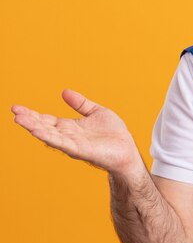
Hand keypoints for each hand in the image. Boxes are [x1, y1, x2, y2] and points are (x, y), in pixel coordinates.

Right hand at [11, 89, 142, 174]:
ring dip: (35, 128)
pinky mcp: (81, 150)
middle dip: (29, 120)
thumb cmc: (114, 135)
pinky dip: (51, 137)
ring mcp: (73, 144)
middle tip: (14, 112)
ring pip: (50, 135)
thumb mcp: (96, 112)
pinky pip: (63, 143)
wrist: (127, 151)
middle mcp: (68, 136)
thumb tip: (64, 91)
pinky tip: (39, 132)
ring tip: (20, 120)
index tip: (17, 108)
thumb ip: (81, 103)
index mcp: (70, 127)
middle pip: (44, 127)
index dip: (32, 114)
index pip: (47, 120)